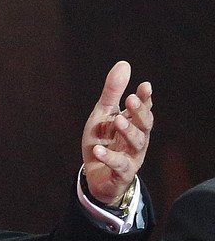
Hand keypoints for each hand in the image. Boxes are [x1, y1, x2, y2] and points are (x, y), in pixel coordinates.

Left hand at [81, 61, 153, 204]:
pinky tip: (98, 150)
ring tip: (117, 121)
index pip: (143, 109)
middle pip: (144, 125)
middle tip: (131, 99)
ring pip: (136, 144)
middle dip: (139, 112)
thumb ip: (112, 93)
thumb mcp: (102, 116)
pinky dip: (109, 157)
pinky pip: (118, 165)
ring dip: (127, 131)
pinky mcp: (121, 173)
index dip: (145, 98)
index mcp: (133, 124)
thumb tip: (124, 63)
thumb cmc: (102, 142)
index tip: (144, 86)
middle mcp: (136, 139)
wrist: (96, 177)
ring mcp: (131, 157)